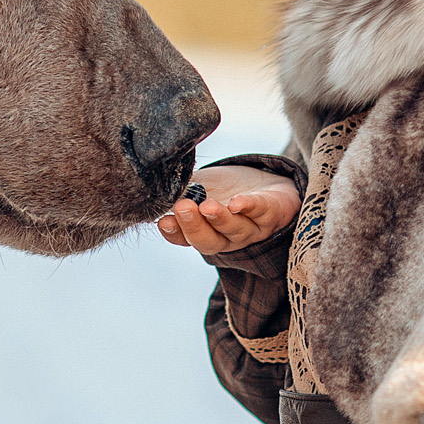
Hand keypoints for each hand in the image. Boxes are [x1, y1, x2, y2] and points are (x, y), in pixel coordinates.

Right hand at [155, 164, 299, 255]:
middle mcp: (227, 237)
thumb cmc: (225, 189)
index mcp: (205, 233)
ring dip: (220, 219)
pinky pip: (261, 212)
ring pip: (234, 229)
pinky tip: (237, 202)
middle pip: (210, 240)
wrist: (266, 183)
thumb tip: (151, 183)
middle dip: (194, 226)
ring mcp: (251, 228)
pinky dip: (250, 207)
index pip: (186, 239)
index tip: (163, 221)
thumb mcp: (197, 187)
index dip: (174, 233)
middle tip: (182, 208)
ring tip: (206, 206)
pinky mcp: (272, 212)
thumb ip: (177, 190)